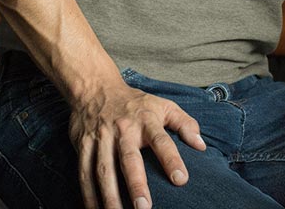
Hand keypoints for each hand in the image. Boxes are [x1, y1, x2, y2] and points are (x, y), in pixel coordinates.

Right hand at [68, 80, 206, 208]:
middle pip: (129, 159)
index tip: (181, 180)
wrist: (97, 87)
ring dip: (110, 196)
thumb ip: (184, 124)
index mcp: (146, 119)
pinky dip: (88, 195)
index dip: (171, 159)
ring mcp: (101, 138)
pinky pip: (84, 173)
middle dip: (136, 184)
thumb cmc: (136, 103)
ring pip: (104, 170)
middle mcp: (123, 129)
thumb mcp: (164, 105)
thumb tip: (201, 145)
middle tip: (144, 208)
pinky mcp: (83, 145)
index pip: (161, 140)